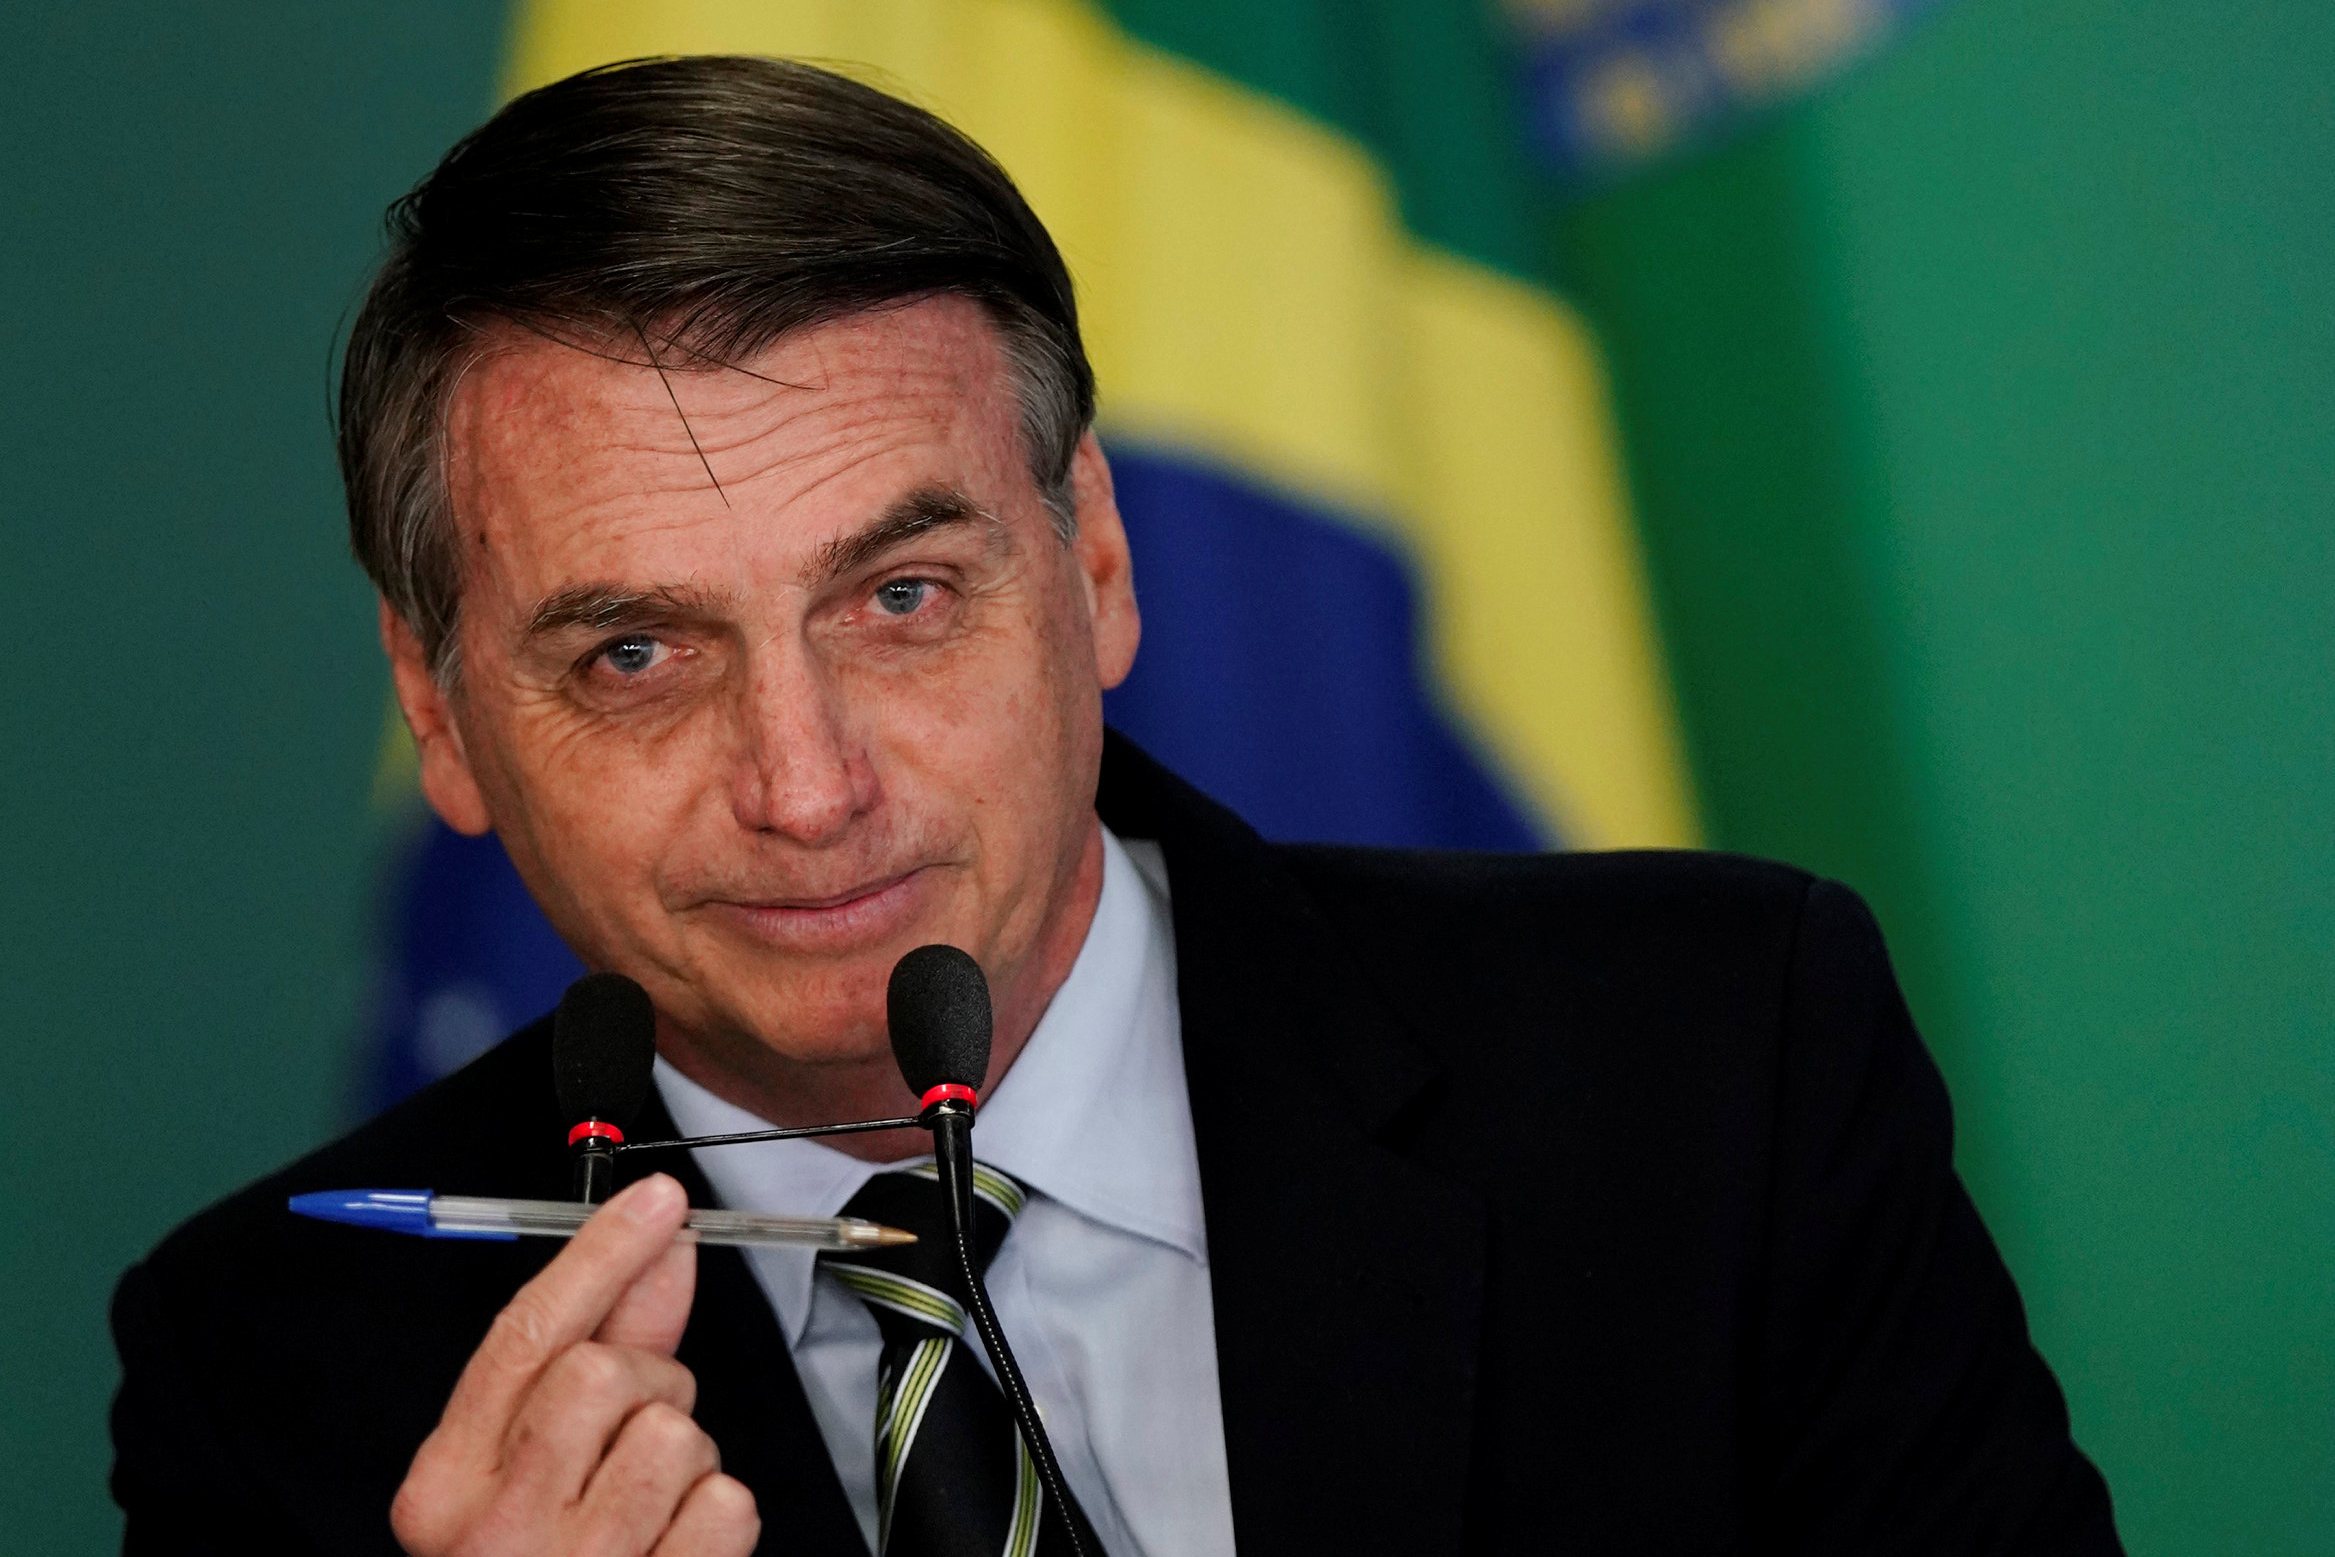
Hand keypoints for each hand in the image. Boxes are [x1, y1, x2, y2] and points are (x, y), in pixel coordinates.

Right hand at [390, 1175, 759, 1555]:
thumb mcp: (526, 1464)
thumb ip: (593, 1347)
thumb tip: (659, 1244)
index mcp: (442, 1488)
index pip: (525, 1338)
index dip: (600, 1254)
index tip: (659, 1200)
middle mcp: (492, 1534)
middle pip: (605, 1373)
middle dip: (650, 1379)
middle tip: (637, 1428)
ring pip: (676, 1433)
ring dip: (688, 1455)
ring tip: (651, 1502)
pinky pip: (727, 1505)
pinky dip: (720, 1517)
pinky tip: (676, 1545)